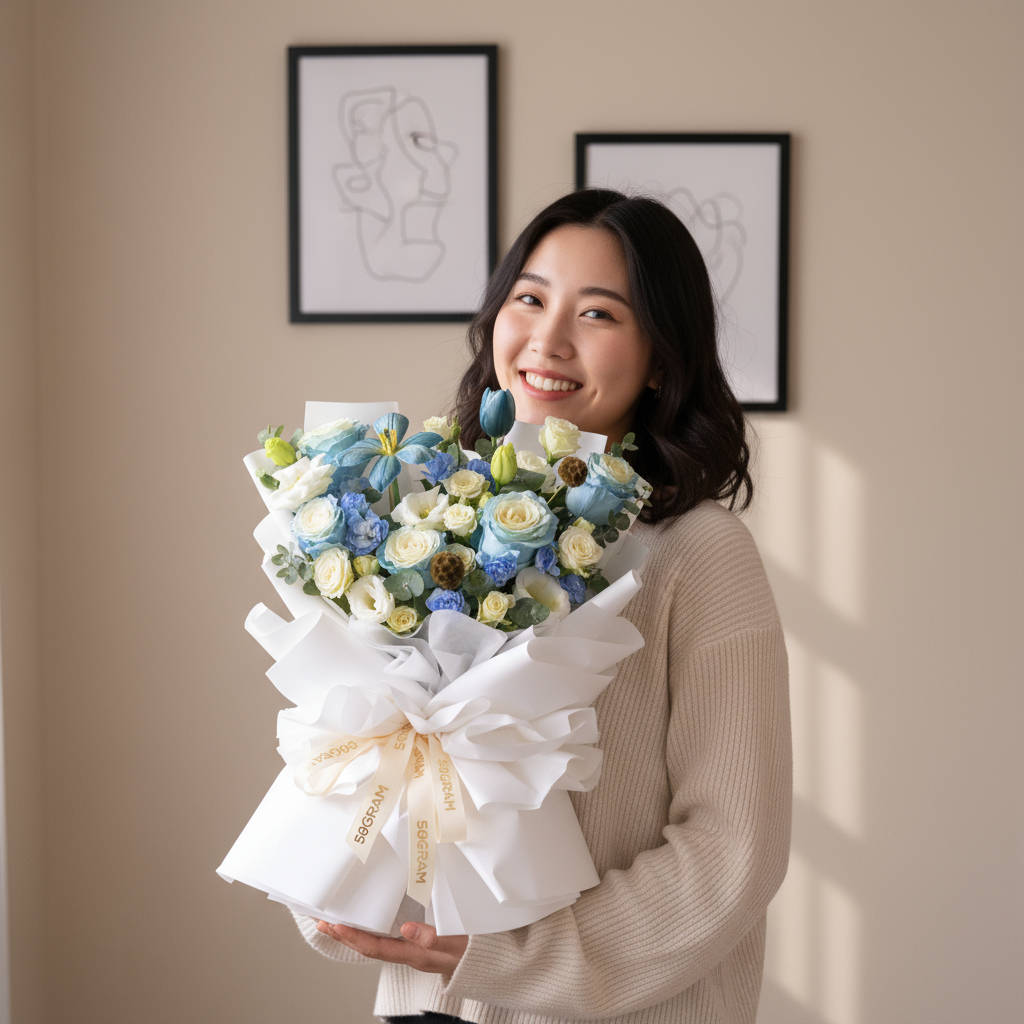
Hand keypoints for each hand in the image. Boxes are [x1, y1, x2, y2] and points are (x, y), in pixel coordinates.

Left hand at [316, 919, 467, 976]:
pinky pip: (387, 937)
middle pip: (369, 946)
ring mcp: (412, 948)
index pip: (376, 947)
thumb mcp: (456, 943)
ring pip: (375, 942)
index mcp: (414, 954)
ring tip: (335, 922)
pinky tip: (366, 921)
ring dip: (354, 932)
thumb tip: (405, 928)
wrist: (489, 960)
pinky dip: (371, 928)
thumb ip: (432, 937)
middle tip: (322, 922)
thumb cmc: (473, 951)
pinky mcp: (418, 941)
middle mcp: (409, 953)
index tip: (335, 925)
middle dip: (344, 935)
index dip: (354, 936)